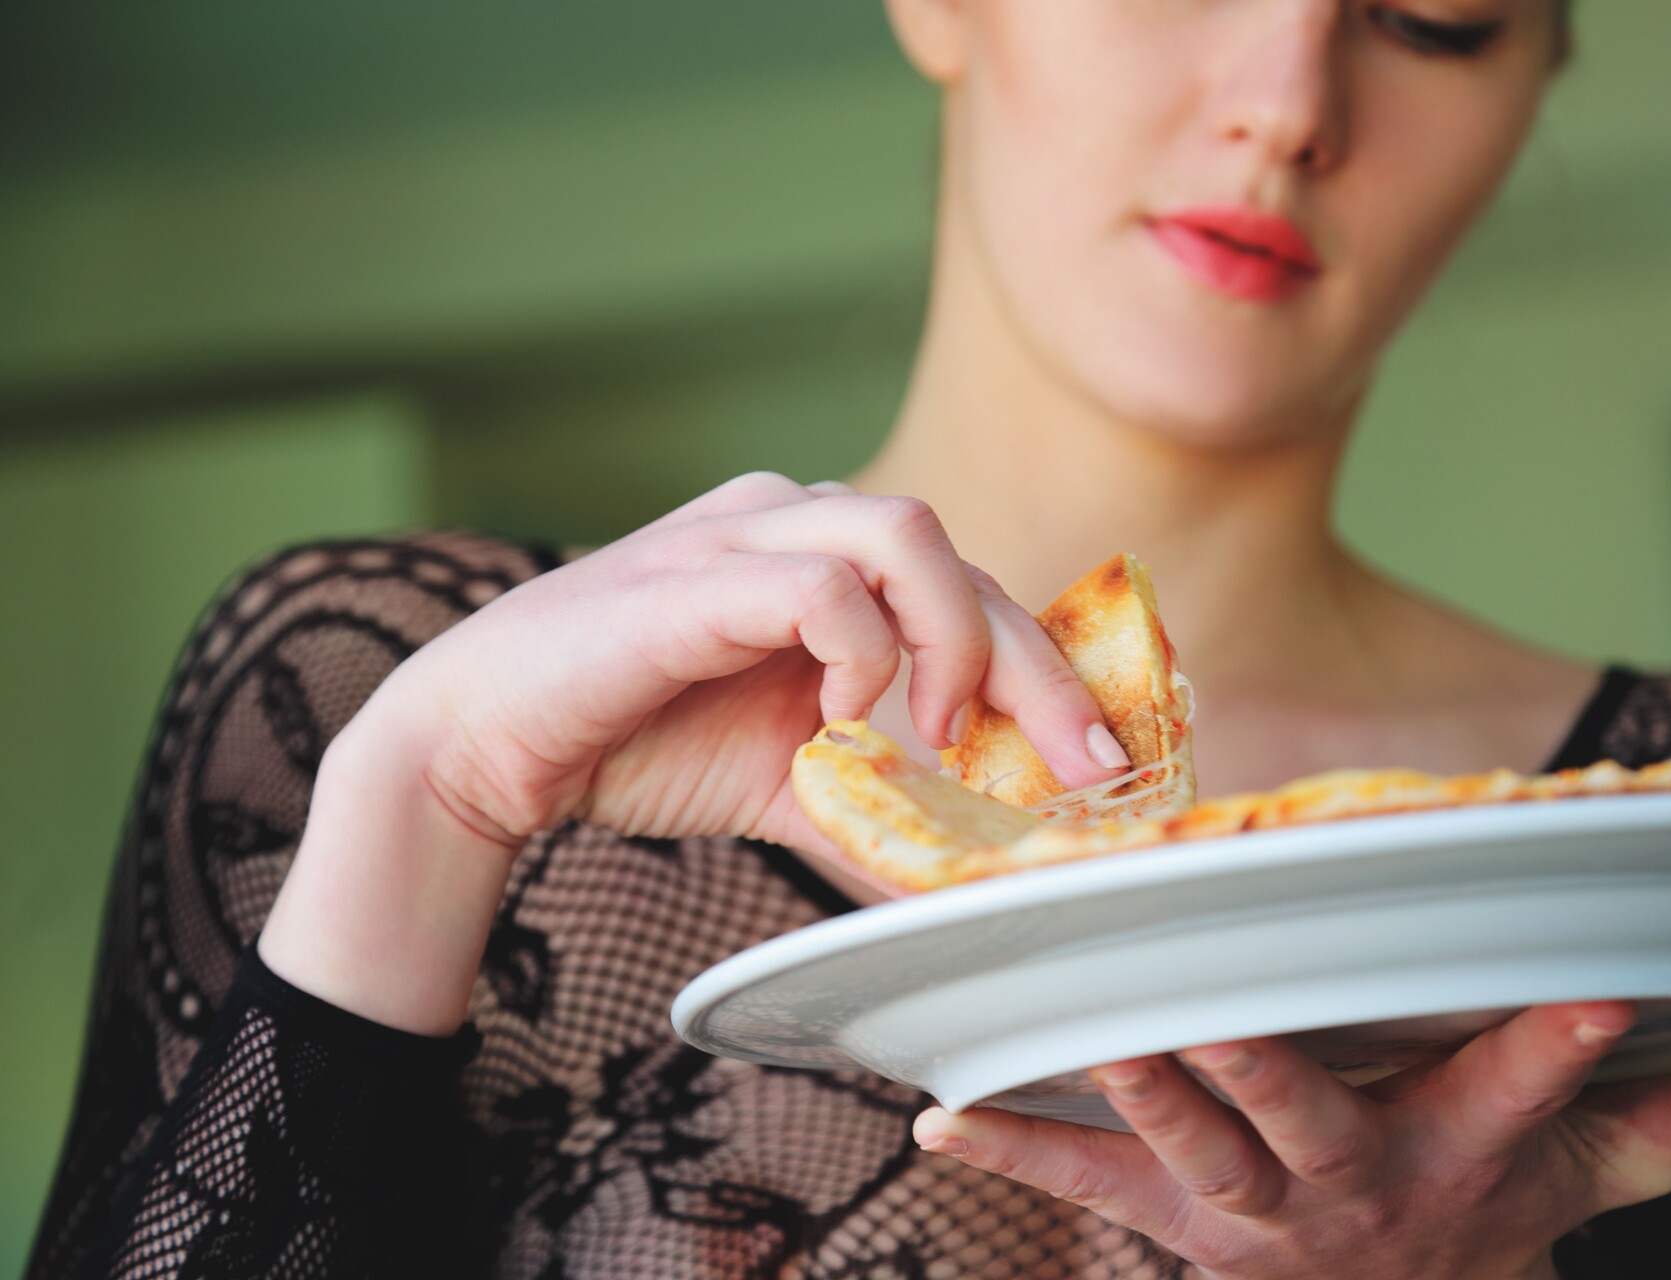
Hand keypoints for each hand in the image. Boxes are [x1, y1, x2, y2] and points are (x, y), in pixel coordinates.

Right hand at [262, 471, 1130, 1031]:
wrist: (490, 744)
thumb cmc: (639, 742)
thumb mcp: (793, 783)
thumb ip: (881, 810)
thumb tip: (974, 886)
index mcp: (828, 557)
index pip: (973, 589)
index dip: (1049, 666)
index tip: (1102, 756)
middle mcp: (798, 519)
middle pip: (963, 559)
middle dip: (1040, 668)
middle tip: (1080, 765)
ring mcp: (746, 532)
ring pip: (908, 536)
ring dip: (953, 643)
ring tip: (938, 736)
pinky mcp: (697, 571)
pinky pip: (820, 582)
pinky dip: (859, 652)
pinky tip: (842, 720)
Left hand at [911, 1001, 1670, 1279]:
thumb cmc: (1489, 1208)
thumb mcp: (1598, 1173)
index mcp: (1458, 1156)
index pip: (1515, 1097)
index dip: (1552, 1055)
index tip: (1581, 997)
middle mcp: (1351, 1182)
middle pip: (1309, 1123)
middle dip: (1269, 1069)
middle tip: (1222, 1010)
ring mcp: (1250, 1206)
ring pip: (1191, 1148)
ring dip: (1139, 1088)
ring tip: (1088, 1030)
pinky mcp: (1173, 1213)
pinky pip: (1089, 1180)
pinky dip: (1019, 1144)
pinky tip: (943, 1114)